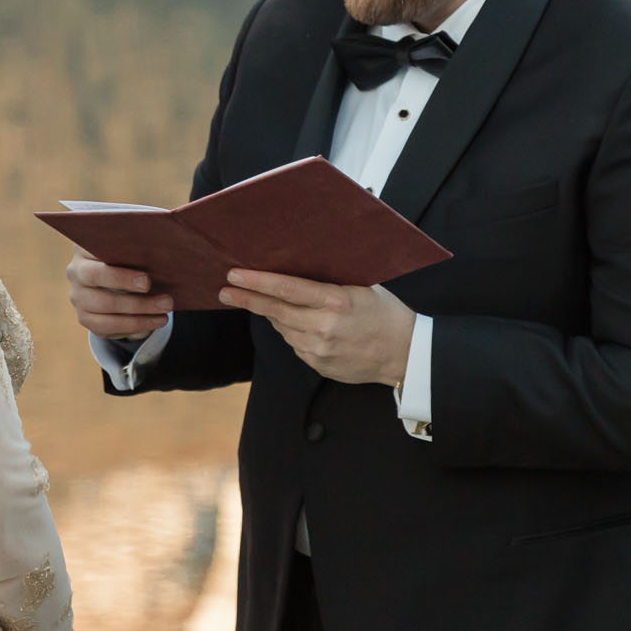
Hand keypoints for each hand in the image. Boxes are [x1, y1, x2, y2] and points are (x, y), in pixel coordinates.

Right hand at [67, 247, 172, 339]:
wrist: (119, 276)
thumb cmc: (130, 256)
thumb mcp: (133, 248)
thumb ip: (140, 250)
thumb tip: (163, 257)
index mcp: (85, 248)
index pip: (96, 260)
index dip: (120, 274)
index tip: (147, 281)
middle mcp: (76, 272)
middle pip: (101, 290)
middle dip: (133, 298)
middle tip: (165, 301)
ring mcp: (78, 296)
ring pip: (104, 312)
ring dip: (138, 317)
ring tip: (164, 316)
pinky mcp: (85, 317)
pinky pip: (106, 328)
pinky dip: (133, 327)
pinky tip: (153, 323)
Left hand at [219, 271, 414, 385]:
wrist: (405, 354)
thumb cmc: (386, 313)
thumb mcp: (362, 286)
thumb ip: (329, 279)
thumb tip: (296, 266)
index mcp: (336, 301)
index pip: (286, 289)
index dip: (256, 282)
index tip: (234, 276)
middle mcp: (324, 327)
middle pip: (275, 310)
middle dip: (247, 299)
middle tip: (225, 291)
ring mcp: (319, 350)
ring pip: (282, 328)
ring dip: (272, 314)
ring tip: (266, 302)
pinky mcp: (319, 365)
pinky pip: (295, 344)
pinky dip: (292, 331)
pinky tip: (300, 323)